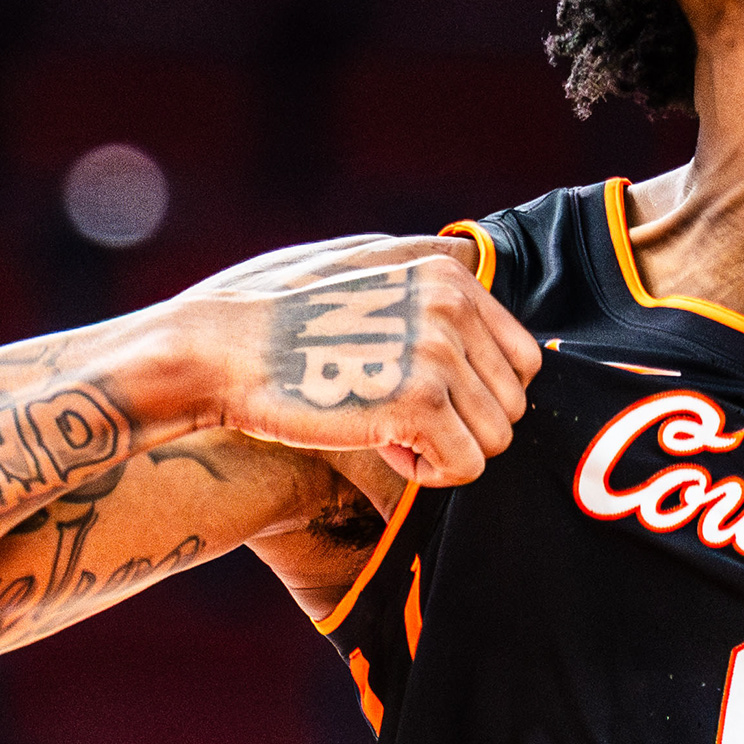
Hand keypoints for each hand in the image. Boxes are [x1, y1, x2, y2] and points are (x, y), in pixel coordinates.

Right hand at [186, 235, 542, 486]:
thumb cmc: (280, 322)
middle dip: (458, 423)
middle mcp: (455, 304)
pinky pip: (466, 467)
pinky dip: (427, 474)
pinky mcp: (421, 402)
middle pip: (512, 403)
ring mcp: (441, 351)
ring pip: (495, 440)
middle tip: (393, 412)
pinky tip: (381, 446)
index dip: (475, 392)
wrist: (222, 352)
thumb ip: (425, 278)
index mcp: (449, 275)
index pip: (521, 358)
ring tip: (384, 427)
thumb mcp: (360, 269)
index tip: (418, 393)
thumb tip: (474, 270)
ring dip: (441, 449)